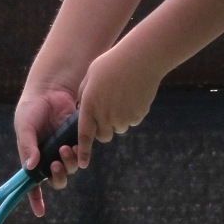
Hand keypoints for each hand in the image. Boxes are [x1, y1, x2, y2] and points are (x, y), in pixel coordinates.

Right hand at [14, 87, 80, 216]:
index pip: (33, 184)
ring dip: (68, 164)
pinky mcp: (78, 140)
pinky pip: (81, 155)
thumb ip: (27, 146)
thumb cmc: (32, 108)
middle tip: (56, 164)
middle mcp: (49, 158)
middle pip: (56, 180)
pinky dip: (79, 155)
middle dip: (57, 177)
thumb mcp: (24, 126)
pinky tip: (75, 146)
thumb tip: (30, 167)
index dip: (36, 199)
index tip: (40, 212)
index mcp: (33, 158)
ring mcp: (64, 150)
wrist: (51, 90)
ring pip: (70, 169)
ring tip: (65, 148)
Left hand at [75, 40, 161, 167]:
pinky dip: (132, 112)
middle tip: (108, 110)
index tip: (82, 164)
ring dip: (119, 118)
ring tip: (122, 95)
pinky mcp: (137, 115)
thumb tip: (84, 107)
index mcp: (90, 105)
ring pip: (119, 127)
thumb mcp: (92, 75)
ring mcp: (123, 117)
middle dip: (104, 128)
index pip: (84, 134)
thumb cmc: (113, 62)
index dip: (83, 151)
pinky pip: (132, 120)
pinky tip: (133, 95)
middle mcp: (105, 115)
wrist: (141, 59)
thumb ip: (85, 93)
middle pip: (104, 135)